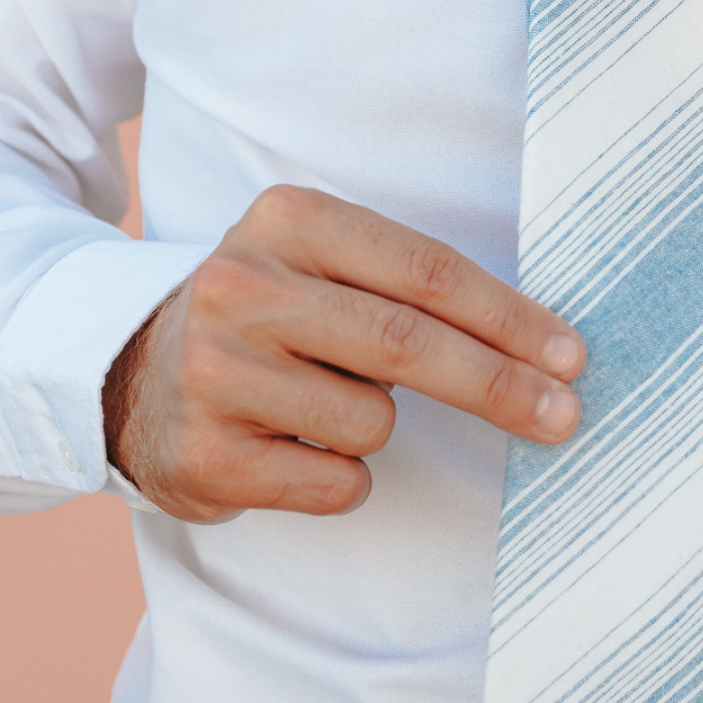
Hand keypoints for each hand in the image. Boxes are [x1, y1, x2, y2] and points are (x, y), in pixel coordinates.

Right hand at [102, 185, 585, 522]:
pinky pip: (336, 482)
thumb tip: (543, 347)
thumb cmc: (271, 318)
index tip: (569, 355)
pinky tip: (292, 446)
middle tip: (563, 414)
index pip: (425, 270)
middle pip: (408, 344)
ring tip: (320, 405)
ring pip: (372, 422)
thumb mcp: (323, 262)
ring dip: (376, 427)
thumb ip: (410, 285)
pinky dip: (340, 476)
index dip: (509, 318)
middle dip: (500, 386)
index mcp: (289, 221)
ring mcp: (216, 372)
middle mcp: (242, 286)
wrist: (133, 377)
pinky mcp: (206, 454)